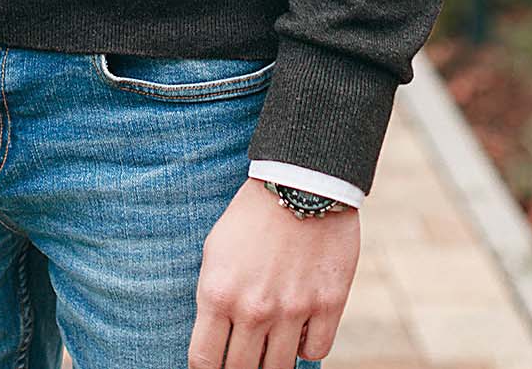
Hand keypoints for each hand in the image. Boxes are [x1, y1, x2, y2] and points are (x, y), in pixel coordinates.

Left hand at [188, 178, 358, 367]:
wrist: (301, 181)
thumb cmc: (251, 216)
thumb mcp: (215, 251)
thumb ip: (214, 299)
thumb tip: (214, 341)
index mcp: (218, 293)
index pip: (203, 361)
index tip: (214, 364)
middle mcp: (253, 308)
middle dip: (239, 368)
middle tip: (244, 354)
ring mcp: (292, 309)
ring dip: (273, 360)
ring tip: (270, 342)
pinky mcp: (327, 304)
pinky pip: (315, 352)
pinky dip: (306, 345)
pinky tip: (300, 327)